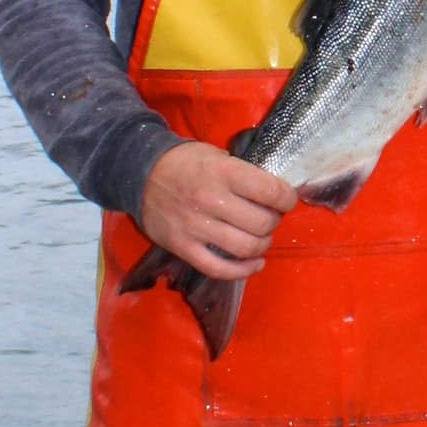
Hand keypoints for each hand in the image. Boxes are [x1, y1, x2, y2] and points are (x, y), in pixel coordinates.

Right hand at [137, 140, 298, 281]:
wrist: (138, 173)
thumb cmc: (186, 163)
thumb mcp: (218, 156)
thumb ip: (245, 174)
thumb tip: (277, 194)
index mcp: (223, 173)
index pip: (271, 192)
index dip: (287, 199)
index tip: (286, 200)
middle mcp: (211, 200)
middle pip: (262, 224)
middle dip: (274, 222)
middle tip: (269, 217)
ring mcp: (195, 227)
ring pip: (246, 248)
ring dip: (262, 246)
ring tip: (261, 238)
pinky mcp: (183, 248)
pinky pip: (220, 269)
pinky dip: (244, 271)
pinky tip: (255, 263)